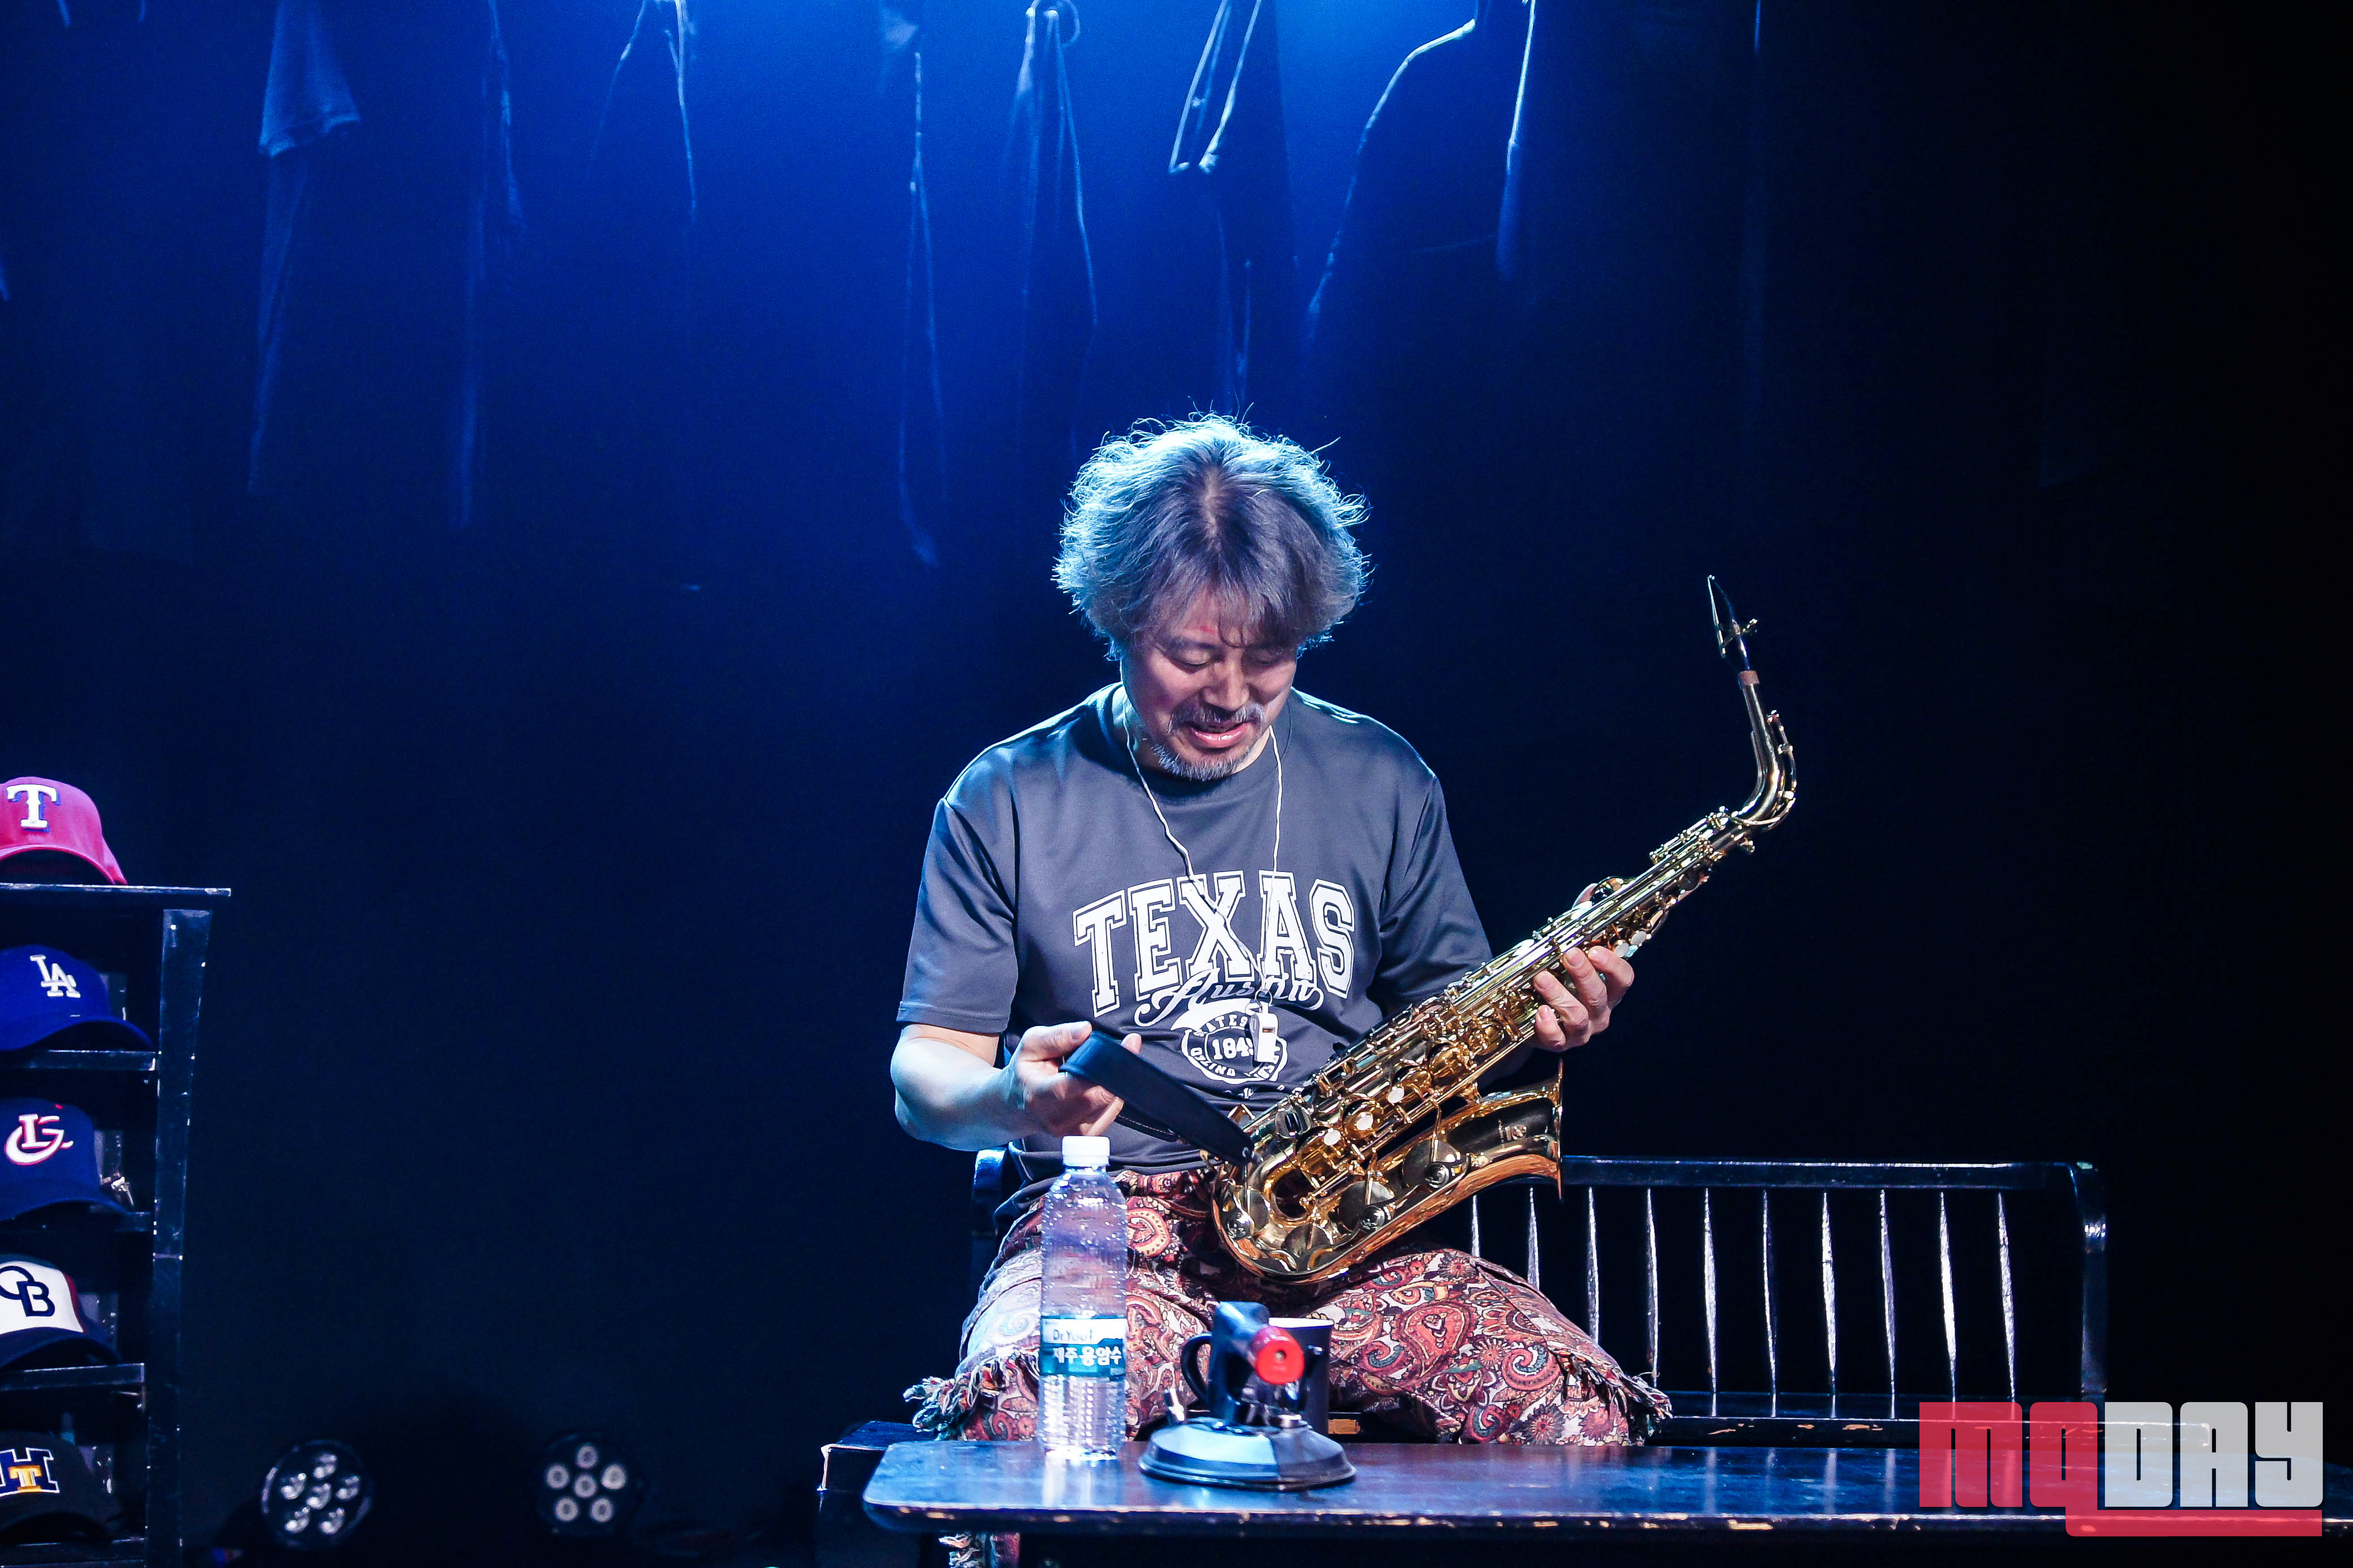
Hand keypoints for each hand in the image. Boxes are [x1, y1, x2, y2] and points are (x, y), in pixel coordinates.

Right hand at [1002, 1022, 1142, 1137]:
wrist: (1015, 1106)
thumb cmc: (1025, 1072)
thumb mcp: (1030, 1045)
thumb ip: (1056, 1036)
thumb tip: (1086, 1030)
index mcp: (1038, 1095)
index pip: (1071, 1087)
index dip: (1101, 1068)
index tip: (1125, 1045)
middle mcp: (1056, 1119)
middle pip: (1097, 1098)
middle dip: (1117, 1071)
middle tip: (1129, 1046)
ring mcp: (1072, 1131)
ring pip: (1108, 1105)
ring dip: (1117, 1081)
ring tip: (1116, 1060)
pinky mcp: (1086, 1135)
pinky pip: (1111, 1113)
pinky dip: (1114, 1094)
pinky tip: (1108, 1079)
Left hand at [1530, 946, 1633, 1052]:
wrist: (1534, 1021)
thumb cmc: (1556, 987)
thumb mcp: (1567, 970)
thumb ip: (1571, 955)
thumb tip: (1561, 934)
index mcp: (1608, 993)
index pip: (1623, 979)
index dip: (1613, 965)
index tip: (1595, 951)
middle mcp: (1599, 1014)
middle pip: (1599, 996)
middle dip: (1584, 974)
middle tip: (1569, 955)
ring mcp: (1582, 1031)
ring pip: (1577, 1016)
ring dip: (1559, 995)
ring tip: (1541, 978)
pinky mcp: (1561, 1043)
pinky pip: (1557, 1038)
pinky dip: (1548, 1026)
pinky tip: (1540, 1012)